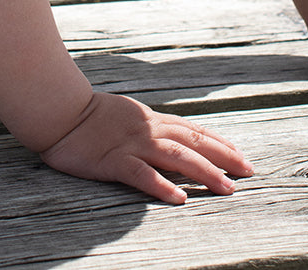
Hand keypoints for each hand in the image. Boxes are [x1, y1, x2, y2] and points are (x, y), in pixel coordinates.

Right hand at [39, 91, 253, 204]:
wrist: (59, 110)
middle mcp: (147, 130)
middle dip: (223, 157)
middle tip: (248, 172)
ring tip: (225, 187)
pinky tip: (178, 198)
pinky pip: (141, 175)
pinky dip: (161, 185)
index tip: (241, 155)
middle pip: (193, 142)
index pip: (193, 130)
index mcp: (150, 119)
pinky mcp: (113, 161)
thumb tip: (171, 136)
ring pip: (175, 157)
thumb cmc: (88, 115)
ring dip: (203, 172)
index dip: (219, 142)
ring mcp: (131, 145)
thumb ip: (147, 125)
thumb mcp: (125, 115)